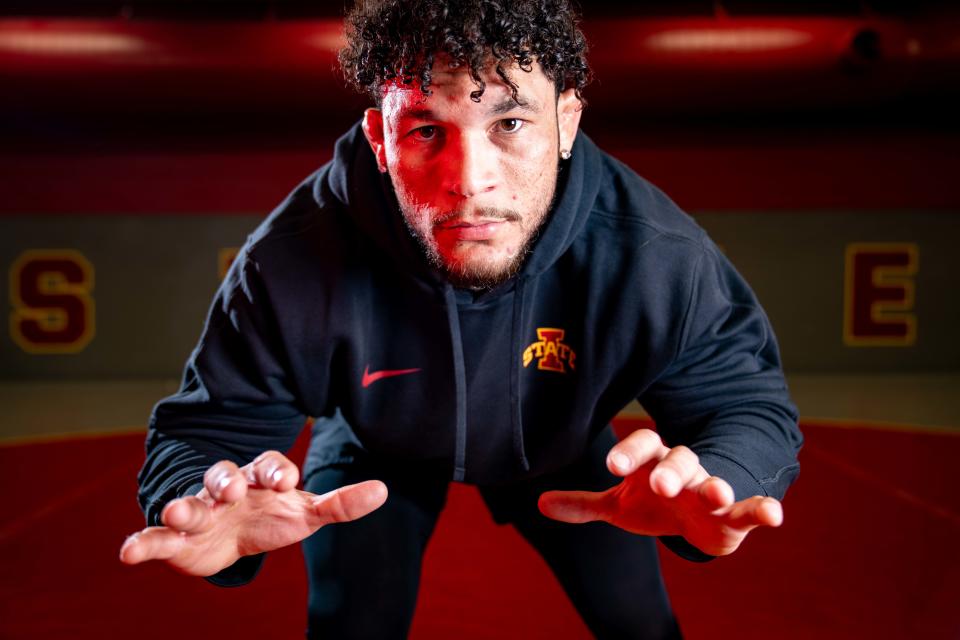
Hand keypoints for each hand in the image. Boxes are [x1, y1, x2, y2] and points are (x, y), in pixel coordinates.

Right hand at [119, 451, 386, 575]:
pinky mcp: (177, 539)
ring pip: (190, 504)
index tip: (285, 480)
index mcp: (261, 479)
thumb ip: (341, 504)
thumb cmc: (271, 516)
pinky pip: (157, 538)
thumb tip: (383, 491)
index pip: (270, 466)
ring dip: (181, 506)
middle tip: (231, 488)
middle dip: (226, 480)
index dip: (277, 471)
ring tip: (172, 513)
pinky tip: (127, 553)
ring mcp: (201, 511)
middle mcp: (228, 489)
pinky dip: (142, 543)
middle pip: (224, 476)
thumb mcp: (306, 512)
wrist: (231, 534)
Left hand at [537, 429, 782, 555]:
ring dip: (716, 485)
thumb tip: (540, 504)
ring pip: (713, 481)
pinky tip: (775, 515)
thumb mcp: (619, 506)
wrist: (699, 518)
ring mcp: (710, 489)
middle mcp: (682, 470)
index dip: (627, 454)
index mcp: (651, 463)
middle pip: (677, 461)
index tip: (611, 466)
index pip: (640, 448)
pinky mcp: (736, 513)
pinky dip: (763, 510)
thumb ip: (585, 504)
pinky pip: (751, 508)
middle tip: (661, 483)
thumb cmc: (654, 504)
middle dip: (670, 471)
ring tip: (718, 492)